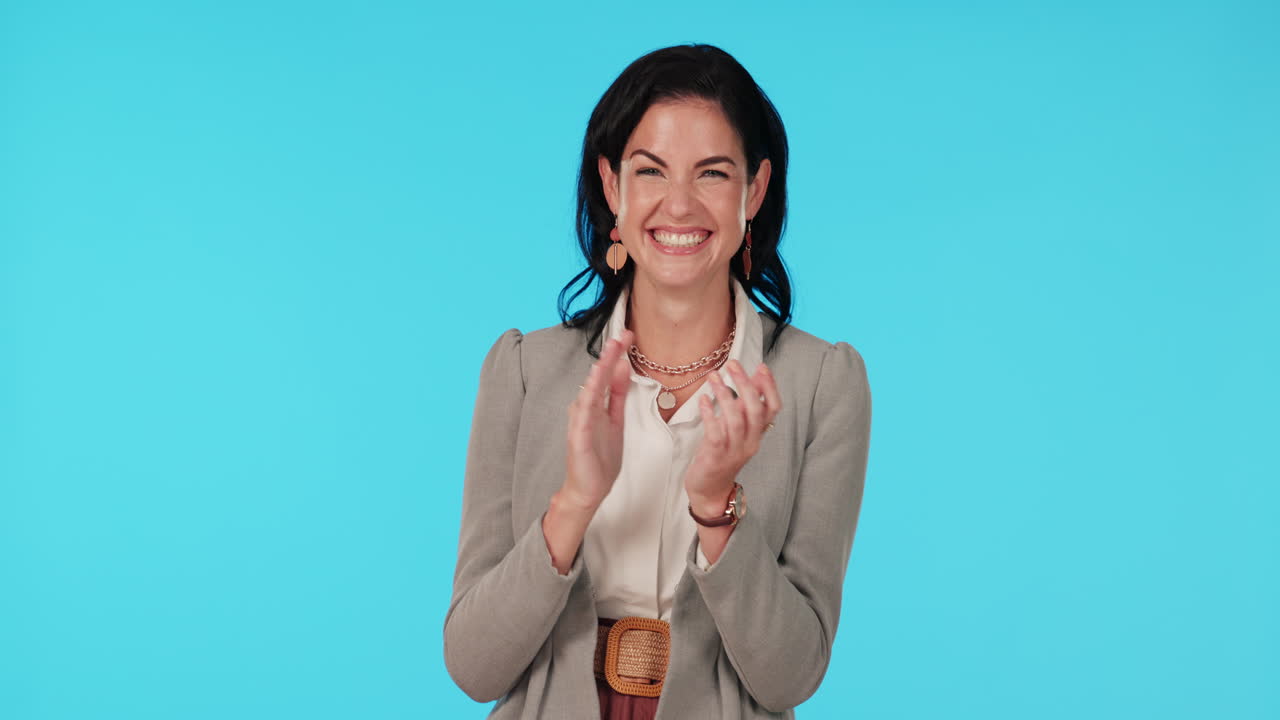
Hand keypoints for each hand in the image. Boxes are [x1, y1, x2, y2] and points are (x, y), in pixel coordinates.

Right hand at [562, 330, 633, 510]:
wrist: (589, 490)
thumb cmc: (600, 458)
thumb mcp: (615, 420)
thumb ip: (618, 395)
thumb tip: (624, 367)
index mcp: (597, 405)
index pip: (608, 375)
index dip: (617, 355)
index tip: (629, 335)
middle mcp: (586, 409)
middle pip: (598, 377)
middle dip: (610, 355)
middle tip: (622, 335)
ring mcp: (580, 422)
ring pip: (590, 390)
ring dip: (600, 370)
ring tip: (610, 351)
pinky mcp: (578, 436)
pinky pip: (584, 412)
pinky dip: (590, 395)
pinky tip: (595, 381)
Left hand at [685, 359, 781, 512]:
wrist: (710, 490)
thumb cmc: (722, 455)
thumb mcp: (738, 431)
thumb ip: (745, 408)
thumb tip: (753, 379)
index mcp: (757, 434)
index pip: (773, 409)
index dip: (770, 387)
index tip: (761, 367)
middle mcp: (750, 442)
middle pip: (755, 410)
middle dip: (745, 384)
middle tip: (733, 365)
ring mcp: (734, 450)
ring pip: (736, 420)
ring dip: (725, 395)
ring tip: (714, 377)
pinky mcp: (715, 457)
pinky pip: (715, 433)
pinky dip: (710, 415)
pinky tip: (703, 400)